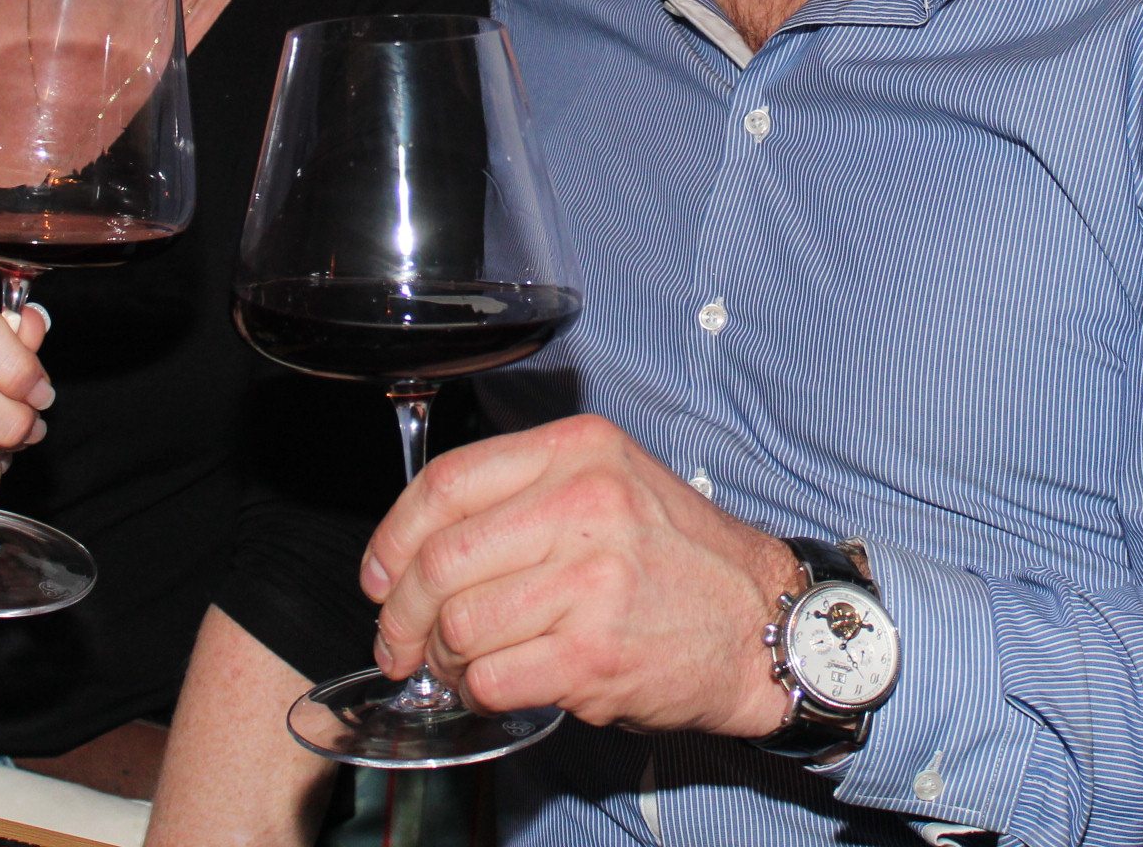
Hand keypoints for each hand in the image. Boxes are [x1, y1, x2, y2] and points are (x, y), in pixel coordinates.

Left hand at [363, 413, 801, 737]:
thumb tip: (422, 541)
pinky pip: (492, 678)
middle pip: (440, 560)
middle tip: (401, 639)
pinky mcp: (593, 654)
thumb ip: (526, 492)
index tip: (380, 573)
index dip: (393, 536)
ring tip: (459, 665)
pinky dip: (476, 692)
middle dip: (401, 611)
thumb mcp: (613, 483)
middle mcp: (584, 505)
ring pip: (459, 624)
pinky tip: (494, 686)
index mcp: (579, 451)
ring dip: (443, 658)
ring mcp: (590, 581)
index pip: (446, 482)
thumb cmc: (681, 558)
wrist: (762, 622)